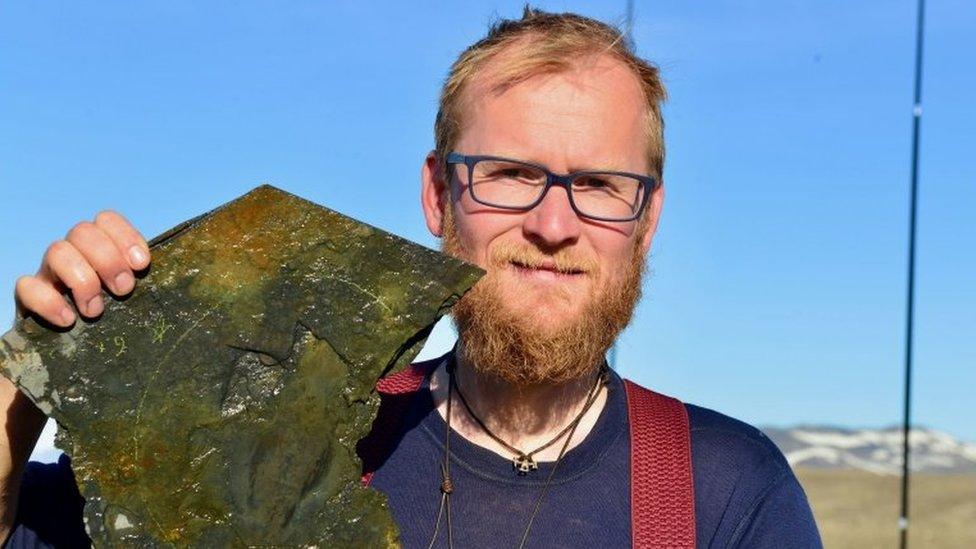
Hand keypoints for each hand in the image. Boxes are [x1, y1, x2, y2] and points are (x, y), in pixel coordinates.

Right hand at [14, 210, 150, 325]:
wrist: (76, 342)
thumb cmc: (115, 312)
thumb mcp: (131, 291)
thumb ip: (139, 277)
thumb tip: (150, 271)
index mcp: (99, 246)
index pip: (106, 219)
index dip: (125, 237)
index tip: (141, 265)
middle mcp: (73, 252)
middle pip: (82, 231)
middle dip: (108, 260)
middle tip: (124, 289)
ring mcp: (49, 272)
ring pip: (57, 251)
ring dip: (83, 280)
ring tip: (96, 310)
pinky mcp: (30, 296)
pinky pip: (27, 286)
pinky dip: (49, 302)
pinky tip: (69, 319)